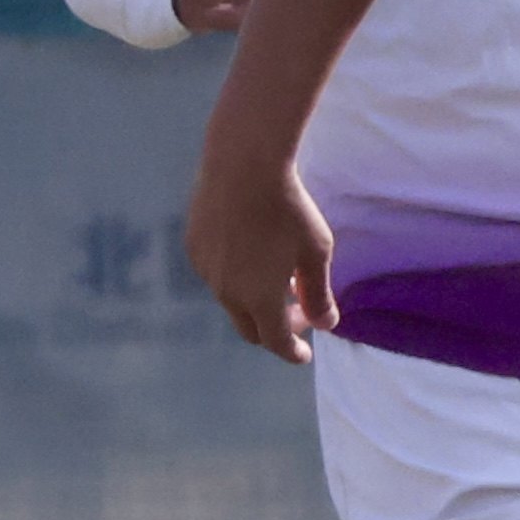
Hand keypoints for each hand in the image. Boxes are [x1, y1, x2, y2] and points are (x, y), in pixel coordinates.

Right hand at [183, 152, 336, 364]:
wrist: (242, 165)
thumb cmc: (289, 209)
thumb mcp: (316, 253)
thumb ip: (320, 294)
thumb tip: (326, 324)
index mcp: (258, 299)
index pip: (275, 341)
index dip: (292, 352)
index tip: (305, 354)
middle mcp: (226, 291)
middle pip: (250, 328)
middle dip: (275, 328)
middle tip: (299, 312)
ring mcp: (204, 269)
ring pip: (231, 301)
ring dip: (256, 301)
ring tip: (281, 277)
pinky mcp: (193, 246)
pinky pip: (216, 275)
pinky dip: (237, 278)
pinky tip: (254, 254)